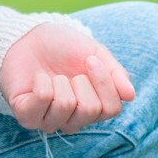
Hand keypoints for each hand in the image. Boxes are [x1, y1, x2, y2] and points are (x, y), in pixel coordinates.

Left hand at [1, 22, 134, 134]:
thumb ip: (115, 74)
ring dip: (59, 81)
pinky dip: (41, 81)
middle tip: (69, 72)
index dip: (104, 82)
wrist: (30, 37)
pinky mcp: (26, 116)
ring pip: (65, 106)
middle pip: (90, 110)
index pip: (112, 109)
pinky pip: (41, 101)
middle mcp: (73, 120)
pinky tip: (38, 78)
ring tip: (52, 76)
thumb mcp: (96, 53)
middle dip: (80, 81)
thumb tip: (131, 95)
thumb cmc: (64, 48)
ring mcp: (49, 121)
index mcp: (94, 107)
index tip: (91, 60)